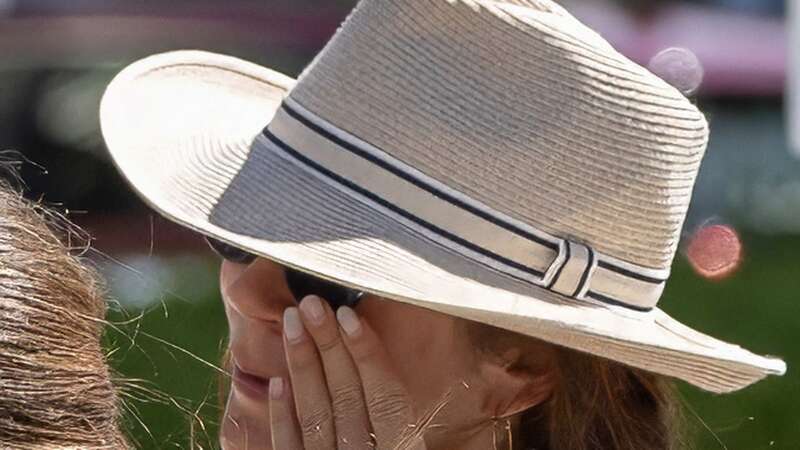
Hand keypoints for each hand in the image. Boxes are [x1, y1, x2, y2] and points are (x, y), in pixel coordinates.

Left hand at [218, 258, 426, 449]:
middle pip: (349, 396)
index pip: (388, 396)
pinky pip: (289, 447)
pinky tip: (275, 381)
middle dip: (330, 346)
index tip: (350, 314)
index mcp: (401, 444)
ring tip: (293, 321)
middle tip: (312, 302)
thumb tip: (376, 338)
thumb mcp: (410, 440)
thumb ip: (397, 405)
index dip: (369, 353)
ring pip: (316, 414)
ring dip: (303, 366)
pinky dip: (282, 414)